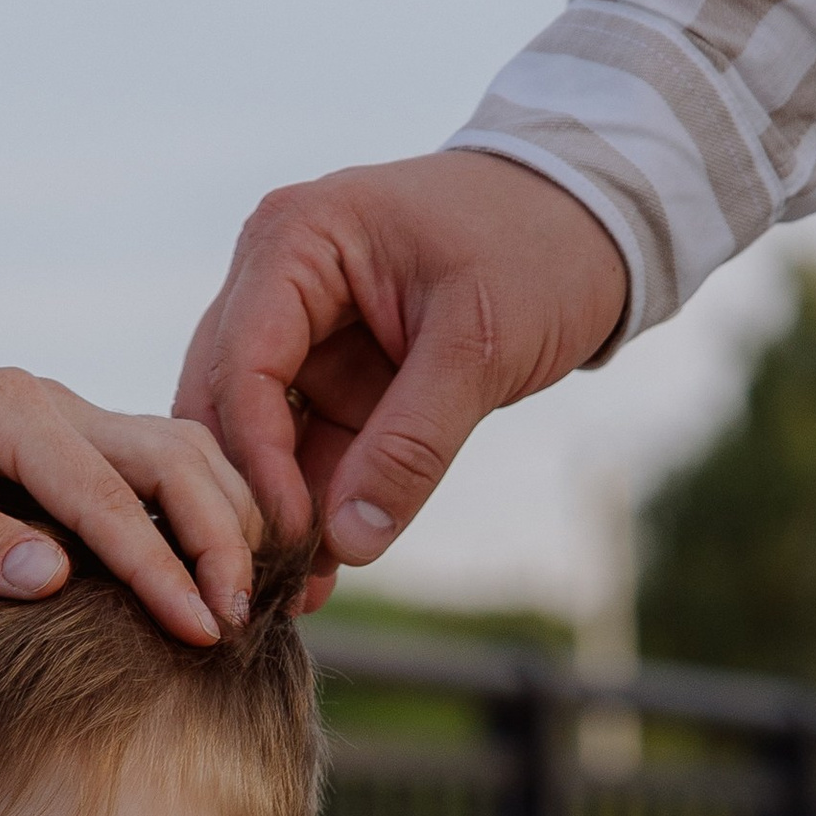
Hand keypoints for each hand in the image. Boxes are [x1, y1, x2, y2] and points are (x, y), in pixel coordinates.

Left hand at [0, 343, 259, 646]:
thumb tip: (54, 579)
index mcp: (9, 410)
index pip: (110, 497)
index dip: (163, 569)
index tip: (202, 632)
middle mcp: (48, 401)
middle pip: (175, 458)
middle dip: (221, 538)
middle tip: (241, 624)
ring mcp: (57, 415)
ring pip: (176, 454)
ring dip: (221, 518)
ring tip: (243, 600)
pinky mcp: (54, 440)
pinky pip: (145, 467)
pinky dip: (191, 511)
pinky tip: (205, 567)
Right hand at [173, 154, 629, 595]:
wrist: (591, 221)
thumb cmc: (539, 249)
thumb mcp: (480, 344)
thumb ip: (412, 444)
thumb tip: (348, 544)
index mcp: (294, 241)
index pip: (242, 364)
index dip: (256, 459)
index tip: (289, 537)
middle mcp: (274, 280)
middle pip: (224, 403)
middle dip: (246, 492)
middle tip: (264, 580)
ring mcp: (299, 331)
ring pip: (257, 436)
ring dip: (275, 511)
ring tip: (295, 594)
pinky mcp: (330, 375)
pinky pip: (304, 448)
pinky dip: (312, 504)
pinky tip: (322, 570)